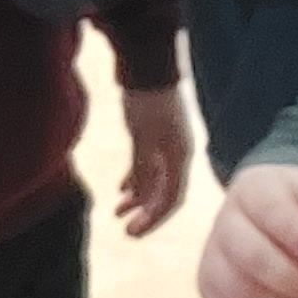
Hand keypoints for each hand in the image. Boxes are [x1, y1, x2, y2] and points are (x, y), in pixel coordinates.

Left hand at [116, 86, 194, 237]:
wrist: (146, 65)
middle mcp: (178, 154)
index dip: (153, 219)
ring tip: (117, 211)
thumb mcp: (143, 138)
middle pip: (164, 193)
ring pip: (154, 180)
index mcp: (180, 157)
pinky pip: (147, 165)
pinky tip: (121, 188)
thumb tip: (143, 201)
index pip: (171, 199)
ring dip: (138, 198)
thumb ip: (143, 171)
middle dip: (145, 213)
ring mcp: (166, 144)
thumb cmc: (147, 101)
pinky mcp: (154, 134)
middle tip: (125, 230)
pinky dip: (135, 178)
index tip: (132, 233)